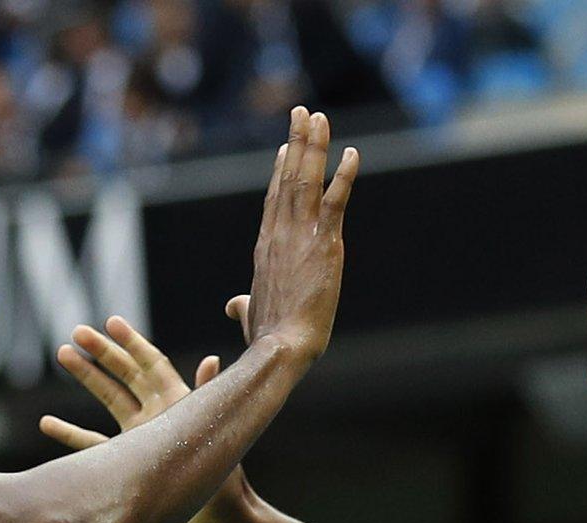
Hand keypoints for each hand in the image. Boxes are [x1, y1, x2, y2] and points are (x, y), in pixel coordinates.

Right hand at [38, 315, 255, 522]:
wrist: (219, 522)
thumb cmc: (227, 482)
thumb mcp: (216, 435)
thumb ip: (208, 396)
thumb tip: (212, 359)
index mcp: (180, 403)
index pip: (152, 364)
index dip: (133, 342)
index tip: (111, 322)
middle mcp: (158, 414)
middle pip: (126, 374)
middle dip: (102, 352)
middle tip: (76, 332)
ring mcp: (140, 436)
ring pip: (108, 399)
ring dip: (87, 377)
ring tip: (63, 354)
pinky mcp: (128, 462)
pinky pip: (92, 443)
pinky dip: (69, 433)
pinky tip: (46, 423)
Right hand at [246, 107, 358, 359]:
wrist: (281, 346)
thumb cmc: (268, 337)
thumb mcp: (251, 315)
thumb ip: (243, 305)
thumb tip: (234, 306)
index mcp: (266, 248)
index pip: (274, 201)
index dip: (281, 171)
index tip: (287, 148)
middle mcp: (280, 233)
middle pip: (287, 178)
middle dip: (296, 142)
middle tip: (302, 113)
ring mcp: (300, 235)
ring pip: (307, 180)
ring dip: (314, 145)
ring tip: (319, 117)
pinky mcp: (324, 244)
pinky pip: (335, 202)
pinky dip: (344, 176)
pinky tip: (352, 154)